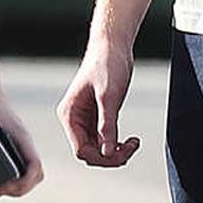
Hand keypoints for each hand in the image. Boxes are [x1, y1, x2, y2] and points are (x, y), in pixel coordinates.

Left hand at [0, 82, 46, 197]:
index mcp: (19, 134)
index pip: (34, 165)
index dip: (25, 182)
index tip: (7, 188)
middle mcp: (24, 140)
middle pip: (36, 173)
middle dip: (21, 188)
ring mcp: (21, 143)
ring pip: (31, 171)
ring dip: (19, 185)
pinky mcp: (14, 143)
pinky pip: (22, 165)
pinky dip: (15, 178)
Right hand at [61, 38, 141, 167]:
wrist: (112, 45)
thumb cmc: (107, 65)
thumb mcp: (109, 97)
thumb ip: (107, 126)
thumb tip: (107, 153)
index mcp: (69, 115)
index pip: (81, 150)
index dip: (102, 157)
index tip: (123, 151)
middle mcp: (74, 119)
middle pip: (89, 153)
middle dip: (110, 156)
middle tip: (131, 148)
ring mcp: (85, 119)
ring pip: (97, 148)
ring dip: (114, 151)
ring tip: (133, 143)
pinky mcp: (96, 116)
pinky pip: (103, 139)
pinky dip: (116, 143)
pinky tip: (129, 140)